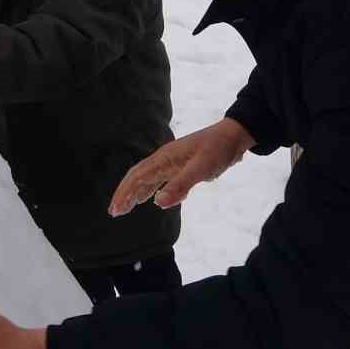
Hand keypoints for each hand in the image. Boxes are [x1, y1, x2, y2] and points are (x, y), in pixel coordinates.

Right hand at [109, 117, 254, 215]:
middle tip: (115, 212)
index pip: (137, 177)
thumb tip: (158, 203)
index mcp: (164, 158)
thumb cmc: (218, 149)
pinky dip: (153, 191)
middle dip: (125, 194)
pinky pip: (162, 180)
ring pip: (148, 179)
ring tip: (126, 208)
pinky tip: (152, 199)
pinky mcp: (183, 167)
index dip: (124, 193)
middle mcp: (165, 160)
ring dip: (136, 193)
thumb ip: (180, 185)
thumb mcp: (201, 168)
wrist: (235, 137)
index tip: (115, 210)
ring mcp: (173, 163)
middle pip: (138, 177)